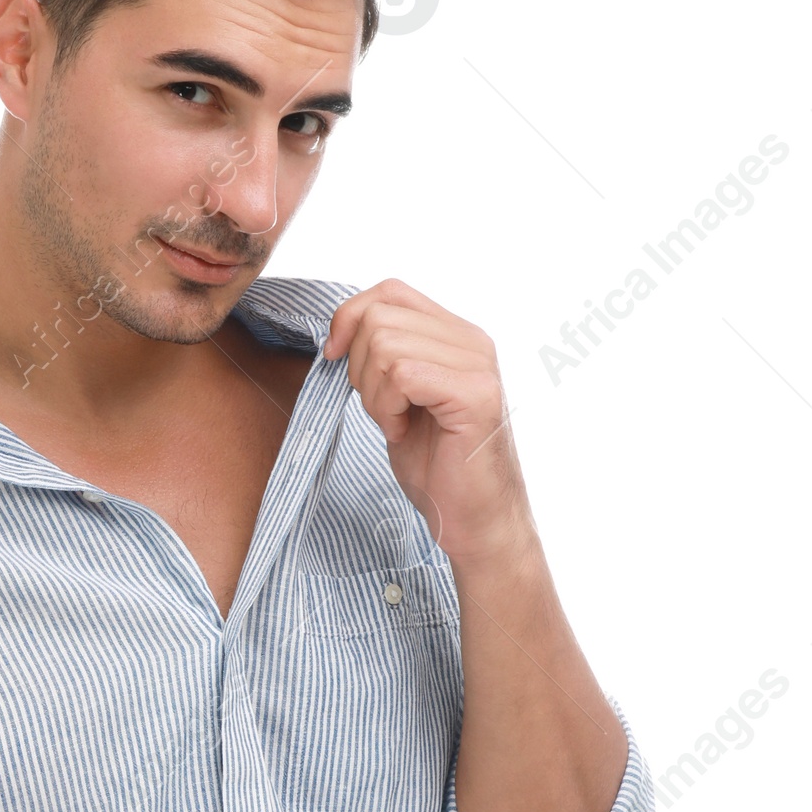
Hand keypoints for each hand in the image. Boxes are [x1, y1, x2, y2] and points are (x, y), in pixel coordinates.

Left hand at [323, 278, 532, 567]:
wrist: (473, 520)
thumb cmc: (436, 466)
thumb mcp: (398, 399)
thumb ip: (382, 357)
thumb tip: (338, 332)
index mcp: (456, 335)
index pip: (390, 291)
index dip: (350, 318)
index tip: (335, 359)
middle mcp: (472, 340)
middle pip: (379, 317)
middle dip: (358, 368)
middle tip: (382, 410)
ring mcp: (477, 364)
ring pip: (385, 344)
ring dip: (373, 393)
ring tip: (397, 423)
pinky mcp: (475, 394)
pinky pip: (403, 374)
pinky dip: (388, 407)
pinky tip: (404, 431)